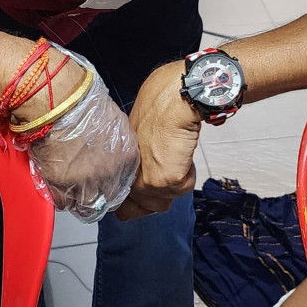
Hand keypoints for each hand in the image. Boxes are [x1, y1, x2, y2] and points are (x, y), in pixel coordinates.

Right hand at [25, 67, 139, 222]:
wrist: (60, 100)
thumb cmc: (83, 104)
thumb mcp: (115, 123)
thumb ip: (117, 145)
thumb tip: (110, 155)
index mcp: (128, 157)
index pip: (124, 184)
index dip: (109, 184)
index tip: (101, 183)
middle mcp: (111, 173)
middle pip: (106, 198)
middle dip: (94, 194)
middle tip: (82, 185)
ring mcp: (87, 182)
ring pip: (84, 205)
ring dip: (76, 197)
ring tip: (67, 183)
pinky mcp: (63, 184)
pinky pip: (63, 202)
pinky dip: (59, 195)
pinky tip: (56, 180)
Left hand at [116, 60, 201, 220]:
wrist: (174, 99)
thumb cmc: (158, 105)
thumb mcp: (137, 134)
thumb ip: (137, 157)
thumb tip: (148, 165)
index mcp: (117, 166)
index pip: (122, 205)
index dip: (137, 204)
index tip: (149, 196)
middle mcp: (128, 177)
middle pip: (146, 207)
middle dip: (161, 194)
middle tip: (169, 168)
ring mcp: (146, 181)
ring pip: (167, 199)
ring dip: (176, 181)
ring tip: (175, 154)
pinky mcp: (166, 180)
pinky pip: (184, 188)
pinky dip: (189, 172)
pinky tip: (182, 151)